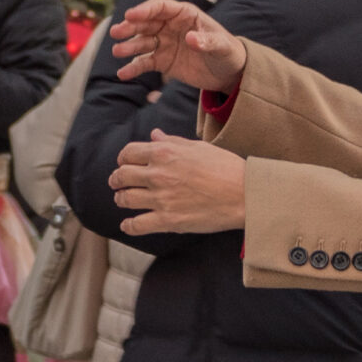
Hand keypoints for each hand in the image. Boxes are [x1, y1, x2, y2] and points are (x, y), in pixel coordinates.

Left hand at [107, 131, 246, 234]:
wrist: (245, 194)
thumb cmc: (226, 167)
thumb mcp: (199, 147)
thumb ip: (172, 142)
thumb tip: (154, 135)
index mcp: (165, 152)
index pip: (128, 153)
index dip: (123, 158)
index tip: (124, 163)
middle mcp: (158, 174)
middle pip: (122, 176)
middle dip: (116, 179)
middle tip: (117, 183)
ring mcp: (161, 198)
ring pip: (126, 199)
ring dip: (121, 199)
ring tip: (123, 200)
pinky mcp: (168, 220)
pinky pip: (138, 225)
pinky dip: (129, 226)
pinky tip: (127, 225)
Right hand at [111, 0, 245, 95]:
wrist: (228, 74)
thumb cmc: (228, 53)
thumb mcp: (222, 46)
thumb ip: (208, 41)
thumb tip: (190, 38)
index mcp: (184, 14)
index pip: (160, 7)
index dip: (144, 10)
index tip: (130, 15)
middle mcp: (170, 26)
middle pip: (146, 23)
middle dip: (130, 27)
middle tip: (116, 32)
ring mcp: (164, 43)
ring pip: (142, 42)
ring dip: (129, 46)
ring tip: (117, 51)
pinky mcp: (162, 61)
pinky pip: (144, 63)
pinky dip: (133, 68)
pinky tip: (123, 74)